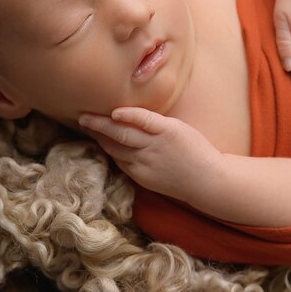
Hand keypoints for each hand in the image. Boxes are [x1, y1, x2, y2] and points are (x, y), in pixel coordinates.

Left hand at [77, 107, 221, 201]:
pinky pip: (122, 162)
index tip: (112, 110)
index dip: (126, 115)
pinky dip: (112, 151)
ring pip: (117, 149)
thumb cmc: (195, 149)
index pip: (143, 120)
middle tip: (83, 116)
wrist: (206, 180)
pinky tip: (104, 143)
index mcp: (168, 131)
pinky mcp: (142, 178)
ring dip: (100, 137)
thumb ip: (155, 122)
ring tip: (87, 127)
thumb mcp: (179, 128)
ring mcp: (147, 164)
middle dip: (100, 125)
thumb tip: (127, 113)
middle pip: (122, 134)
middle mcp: (155, 148)